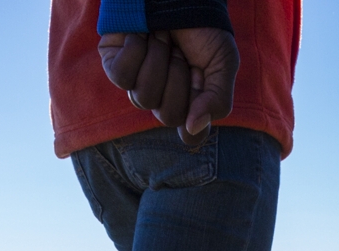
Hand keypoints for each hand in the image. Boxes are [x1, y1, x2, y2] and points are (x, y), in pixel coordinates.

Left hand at [99, 27, 237, 145]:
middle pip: (168, 116)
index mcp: (189, 102)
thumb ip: (218, 100)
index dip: (197, 108)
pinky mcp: (114, 66)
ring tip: (162, 38)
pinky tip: (140, 36)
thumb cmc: (201, 27)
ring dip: (158, 60)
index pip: (191, 135)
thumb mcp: (224, 62)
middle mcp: (162, 98)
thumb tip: (192, 128)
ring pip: (144, 97)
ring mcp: (136, 84)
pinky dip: (135, 51)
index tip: (200, 76)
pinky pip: (121, 77)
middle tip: (180, 51)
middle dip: (178, 77)